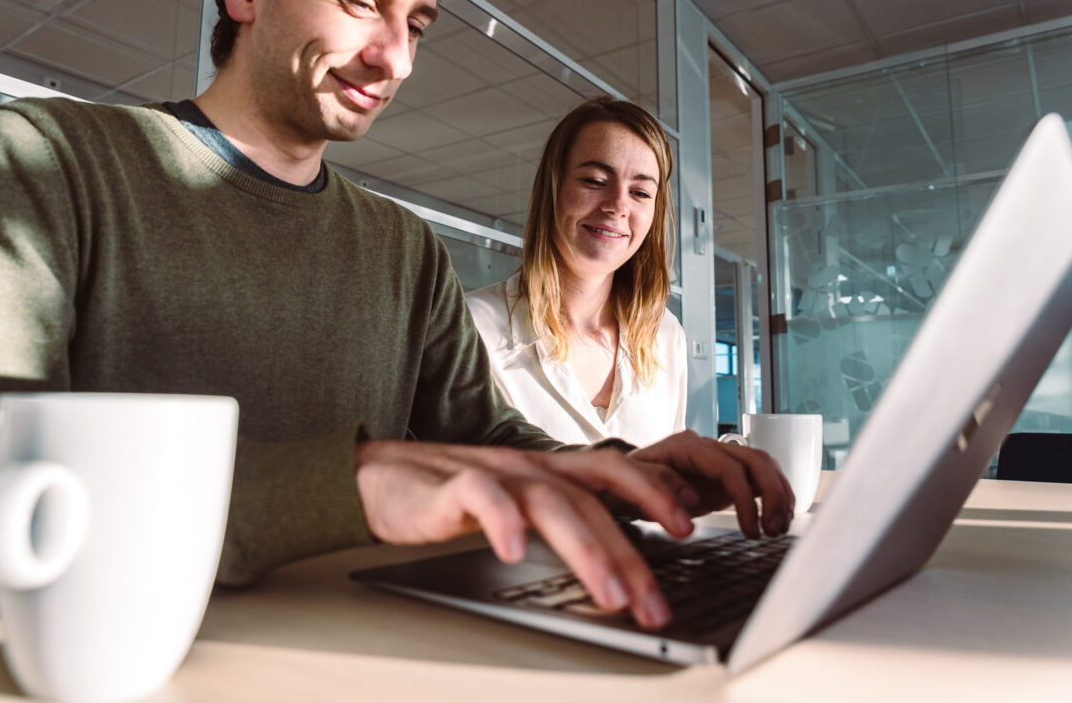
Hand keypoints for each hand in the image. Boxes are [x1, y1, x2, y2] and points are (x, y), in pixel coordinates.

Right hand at [355, 440, 697, 628]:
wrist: (380, 477)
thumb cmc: (453, 495)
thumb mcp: (519, 504)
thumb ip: (563, 518)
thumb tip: (619, 556)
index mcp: (551, 472)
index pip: (616, 475)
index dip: (656, 494)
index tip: (691, 530)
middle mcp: (530, 469)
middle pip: (593, 503)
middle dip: (631, 554)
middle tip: (657, 603)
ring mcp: (493, 474)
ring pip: (550, 504)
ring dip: (586, 549)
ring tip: (609, 594)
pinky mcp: (450, 486)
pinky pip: (480, 497)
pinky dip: (501, 521)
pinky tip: (513, 552)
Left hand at [628, 431, 794, 537]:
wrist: (620, 486)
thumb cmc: (623, 486)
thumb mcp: (632, 488)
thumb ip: (658, 488)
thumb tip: (690, 497)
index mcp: (685, 447)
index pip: (727, 466)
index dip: (744, 498)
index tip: (750, 529)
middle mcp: (706, 447)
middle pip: (754, 459)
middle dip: (771, 494)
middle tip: (774, 529)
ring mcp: (718, 459)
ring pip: (762, 466)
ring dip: (778, 495)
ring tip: (778, 527)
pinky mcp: (724, 475)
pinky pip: (758, 478)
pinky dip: (773, 496)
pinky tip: (777, 518)